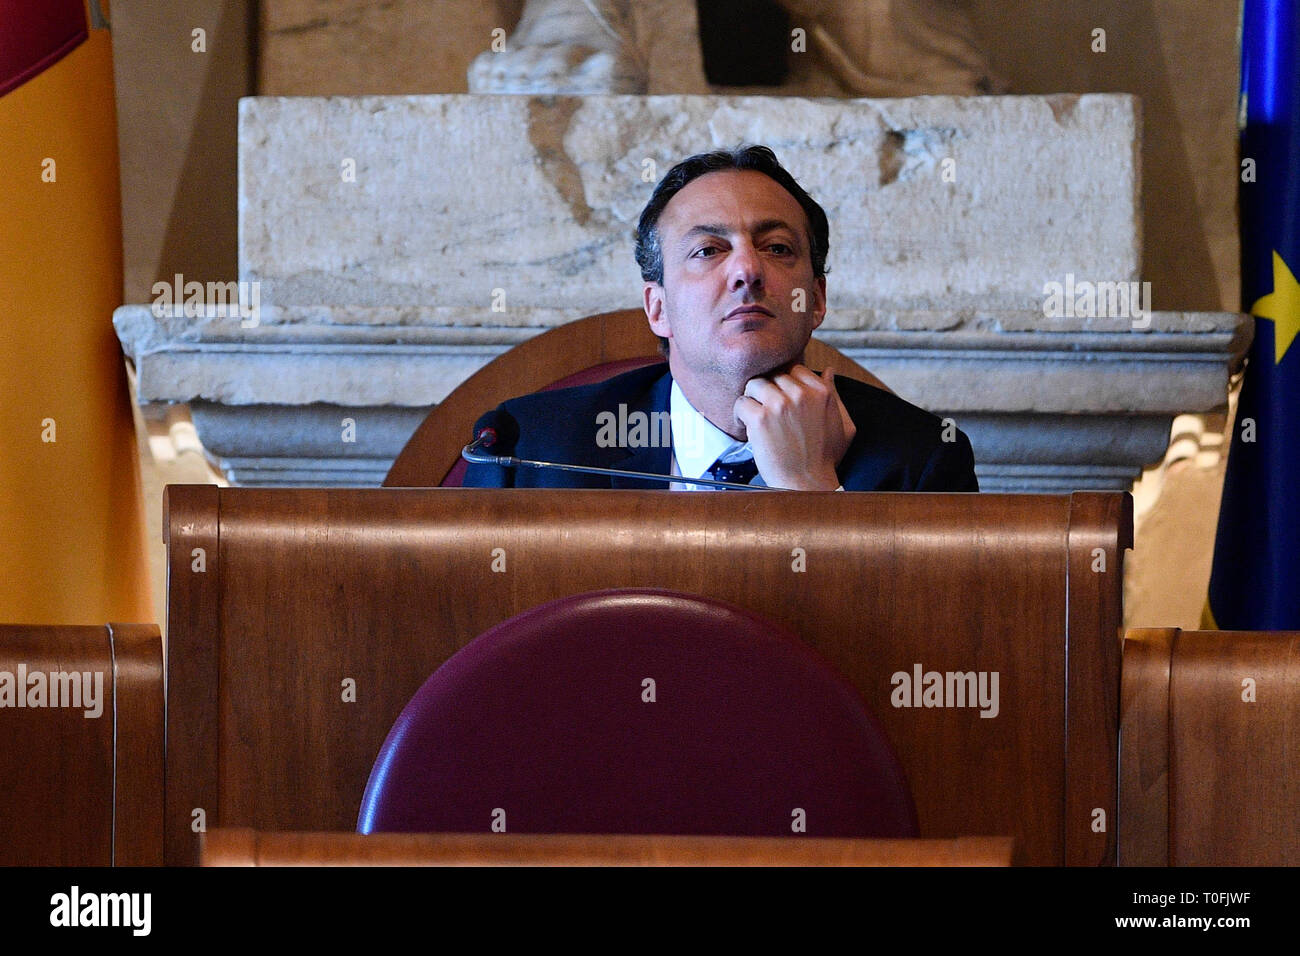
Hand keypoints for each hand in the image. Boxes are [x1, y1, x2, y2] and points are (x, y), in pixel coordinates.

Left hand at [734, 365, 856, 489]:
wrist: (807, 483)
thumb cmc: (824, 458)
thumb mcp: (841, 424)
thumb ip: (834, 394)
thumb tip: (828, 370)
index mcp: (821, 392)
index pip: (794, 370)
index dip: (784, 384)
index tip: (781, 399)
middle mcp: (801, 394)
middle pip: (773, 376)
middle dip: (768, 392)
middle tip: (766, 411)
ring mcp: (780, 404)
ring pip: (755, 384)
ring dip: (753, 399)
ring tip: (756, 417)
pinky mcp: (760, 418)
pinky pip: (741, 403)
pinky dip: (740, 415)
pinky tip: (747, 427)